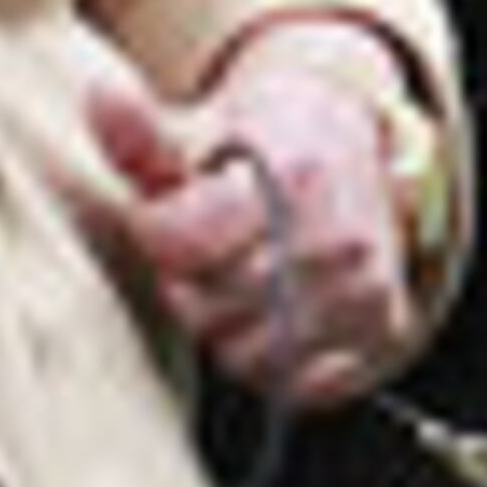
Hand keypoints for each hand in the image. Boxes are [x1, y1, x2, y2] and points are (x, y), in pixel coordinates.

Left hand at [85, 39, 420, 414]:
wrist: (359, 156)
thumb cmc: (269, 149)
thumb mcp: (202, 131)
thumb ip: (143, 136)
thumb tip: (101, 101)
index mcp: (295, 176)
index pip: (182, 242)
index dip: (159, 234)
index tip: (171, 218)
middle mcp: (339, 240)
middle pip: (209, 308)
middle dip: (190, 286)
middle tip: (210, 255)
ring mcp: (365, 293)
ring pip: (248, 356)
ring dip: (228, 331)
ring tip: (243, 285)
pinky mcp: (384, 336)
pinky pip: (297, 386)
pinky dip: (276, 363)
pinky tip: (277, 318)